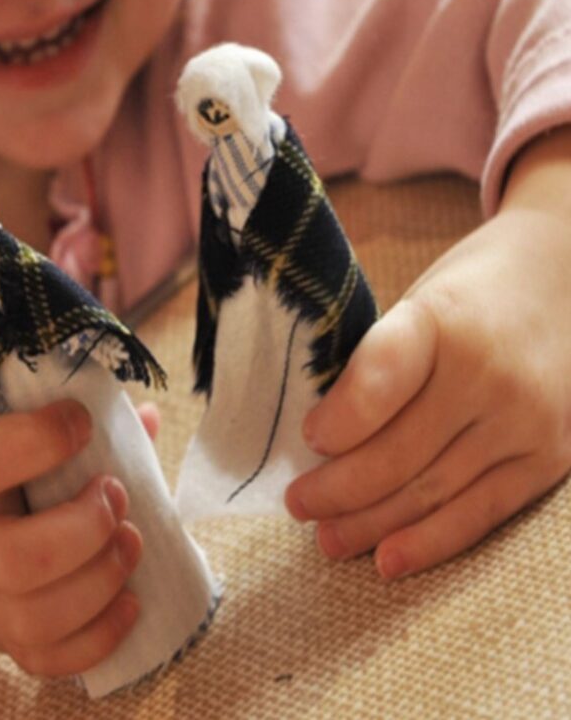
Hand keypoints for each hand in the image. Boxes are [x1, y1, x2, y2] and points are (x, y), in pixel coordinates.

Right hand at [0, 399, 159, 673]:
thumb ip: (55, 430)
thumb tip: (144, 419)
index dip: (42, 440)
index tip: (80, 421)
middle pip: (14, 560)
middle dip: (86, 529)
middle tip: (114, 495)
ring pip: (35, 619)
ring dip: (101, 581)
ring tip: (130, 542)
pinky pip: (49, 660)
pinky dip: (100, 637)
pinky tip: (128, 599)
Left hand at [285, 127, 570, 579]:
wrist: (565, 281)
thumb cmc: (466, 299)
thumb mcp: (415, 304)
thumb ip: (374, 366)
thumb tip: (318, 444)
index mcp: (441, 319)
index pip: (381, 377)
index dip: (339, 419)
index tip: (307, 440)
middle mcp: (488, 372)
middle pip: (399, 451)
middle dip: (337, 489)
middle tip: (297, 504)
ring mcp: (524, 420)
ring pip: (432, 491)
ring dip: (371, 524)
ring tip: (326, 539)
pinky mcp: (549, 459)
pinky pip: (482, 512)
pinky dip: (430, 541)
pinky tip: (388, 560)